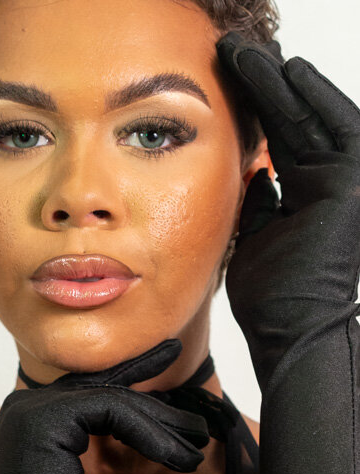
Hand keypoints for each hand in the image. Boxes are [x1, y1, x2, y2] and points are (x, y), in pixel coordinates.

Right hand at [0, 338, 209, 473]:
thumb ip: (84, 443)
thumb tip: (132, 420)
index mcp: (26, 415)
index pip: (88, 385)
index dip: (133, 368)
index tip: (170, 354)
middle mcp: (24, 403)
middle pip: (105, 390)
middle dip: (158, 405)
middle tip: (200, 423)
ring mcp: (33, 407)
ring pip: (115, 399)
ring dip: (163, 426)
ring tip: (198, 447)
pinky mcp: (48, 418)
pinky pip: (114, 411)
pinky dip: (151, 434)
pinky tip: (176, 458)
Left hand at [216, 32, 359, 395]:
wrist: (288, 328)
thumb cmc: (269, 295)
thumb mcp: (255, 234)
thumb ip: (257, 199)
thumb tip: (253, 171)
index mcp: (306, 195)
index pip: (278, 138)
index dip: (252, 108)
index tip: (220, 79)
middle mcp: (329, 182)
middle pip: (293, 120)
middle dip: (263, 84)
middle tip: (230, 51)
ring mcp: (345, 182)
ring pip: (311, 117)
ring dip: (280, 82)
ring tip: (247, 53)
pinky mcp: (352, 183)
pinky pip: (336, 127)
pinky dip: (314, 96)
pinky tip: (287, 70)